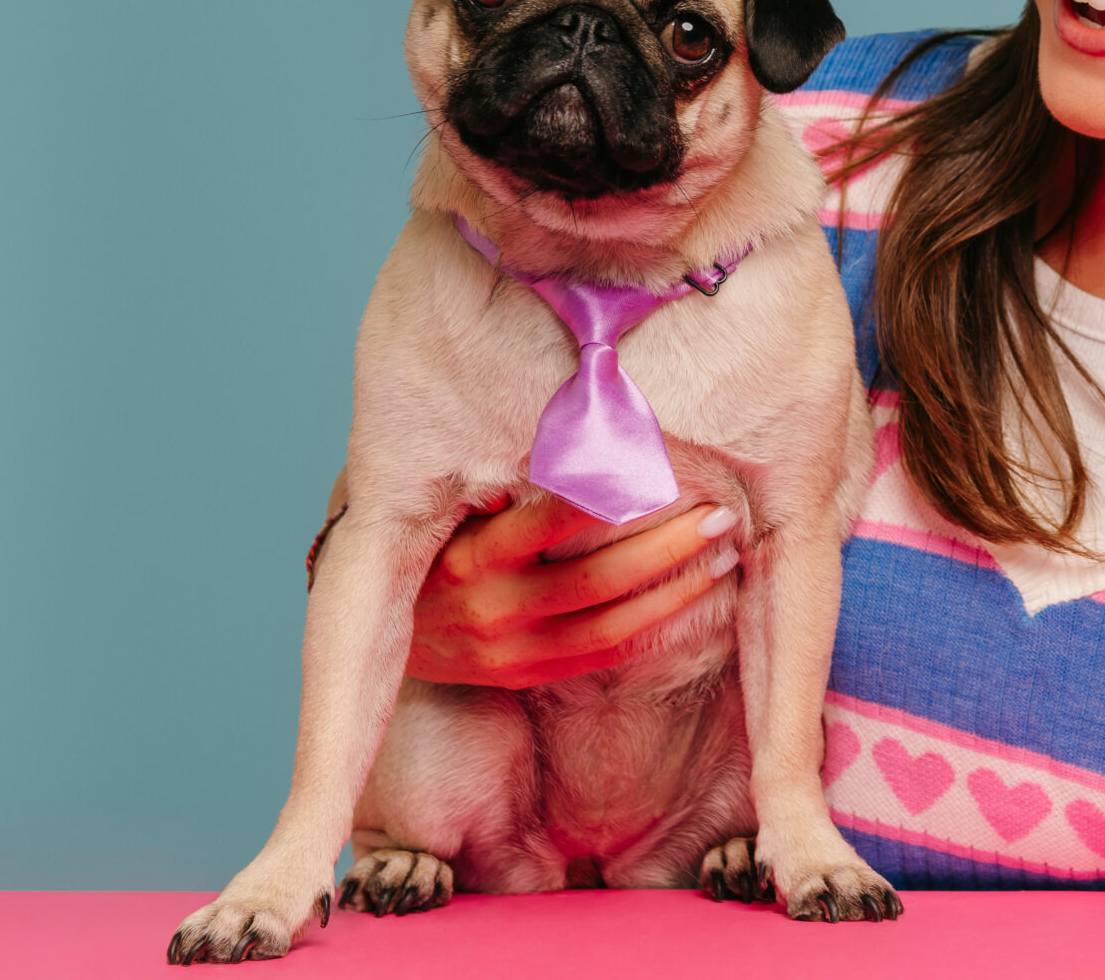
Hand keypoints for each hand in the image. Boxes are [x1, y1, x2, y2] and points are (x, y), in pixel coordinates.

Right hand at [403, 495, 738, 688]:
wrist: (380, 625)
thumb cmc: (430, 543)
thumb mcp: (448, 507)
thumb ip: (500, 479)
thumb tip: (579, 428)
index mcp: (470, 556)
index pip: (546, 524)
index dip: (605, 499)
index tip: (661, 469)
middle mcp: (489, 608)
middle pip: (596, 580)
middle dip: (666, 547)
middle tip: (720, 513)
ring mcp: (506, 650)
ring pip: (609, 625)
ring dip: (675, 591)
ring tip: (724, 555)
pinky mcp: (520, 675)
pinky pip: (600, 656)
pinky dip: (651, 627)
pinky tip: (691, 596)